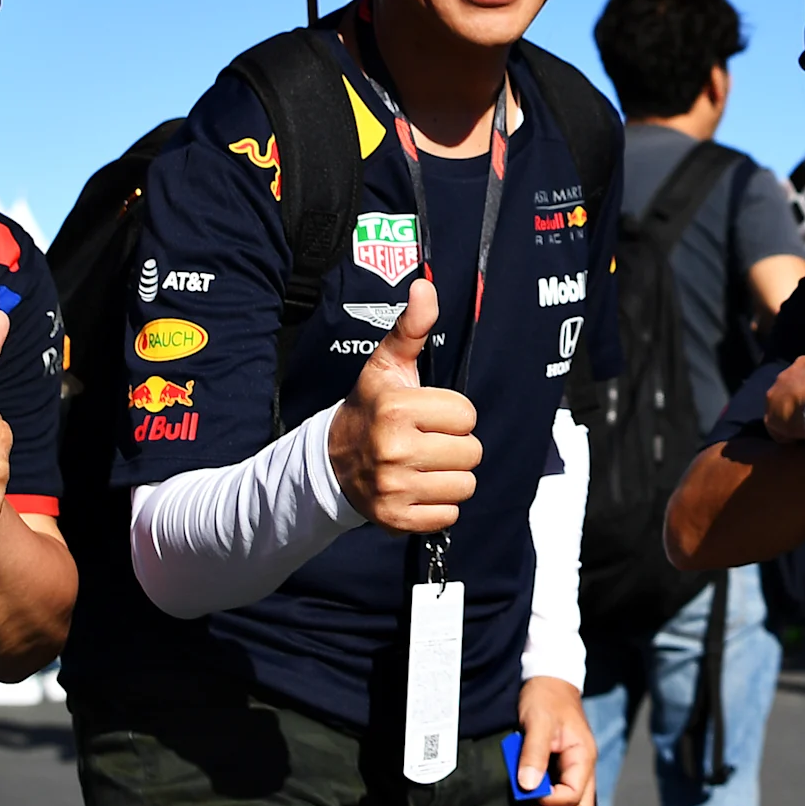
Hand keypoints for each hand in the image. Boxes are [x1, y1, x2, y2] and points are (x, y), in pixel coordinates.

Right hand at [326, 279, 481, 532]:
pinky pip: (450, 514)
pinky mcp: (397, 519)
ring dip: (450, 476)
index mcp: (396, 409)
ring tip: (424, 464)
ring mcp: (394, 488)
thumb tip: (426, 286)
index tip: (428, 414)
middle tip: (426, 440)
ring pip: (465, 485)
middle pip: (471, 452)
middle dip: (455, 445)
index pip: (467, 415)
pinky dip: (439, 505)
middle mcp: (394, 450)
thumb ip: (412, 327)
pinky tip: (417, 488)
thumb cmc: (371, 409)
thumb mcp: (388, 365)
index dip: (453, 414)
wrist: (333, 461)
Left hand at [515, 676, 598, 805]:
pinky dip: (551, 801)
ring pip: (576, 805)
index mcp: (583, 757)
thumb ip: (534, 753)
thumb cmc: (545, 698)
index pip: (574, 795)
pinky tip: (533, 798)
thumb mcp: (538, 722)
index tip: (526, 793)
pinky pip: (564, 794)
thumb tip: (528, 786)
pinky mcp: (564, 767)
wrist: (549, 679)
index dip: (551, 800)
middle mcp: (584, 767)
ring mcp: (575, 768)